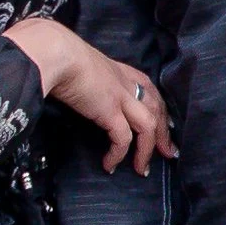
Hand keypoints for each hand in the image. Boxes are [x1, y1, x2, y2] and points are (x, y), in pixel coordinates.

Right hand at [5, 16, 173, 173]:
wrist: (58, 54)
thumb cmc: (64, 57)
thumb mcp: (87, 67)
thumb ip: (94, 80)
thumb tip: (88, 94)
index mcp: (122, 71)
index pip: (151, 91)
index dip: (160, 110)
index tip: (166, 126)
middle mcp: (128, 83)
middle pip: (156, 110)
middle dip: (163, 134)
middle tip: (167, 153)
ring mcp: (122, 97)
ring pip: (148, 126)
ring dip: (147, 151)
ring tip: (141, 169)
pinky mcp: (110, 111)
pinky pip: (123, 139)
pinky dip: (119, 155)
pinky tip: (109, 165)